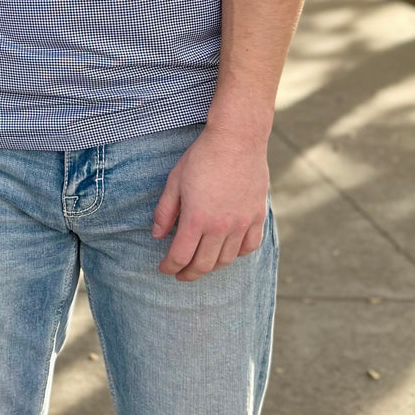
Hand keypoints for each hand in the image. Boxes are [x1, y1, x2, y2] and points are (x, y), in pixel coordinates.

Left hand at [152, 124, 267, 281]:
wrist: (237, 140)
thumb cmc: (202, 157)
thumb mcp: (175, 181)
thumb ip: (165, 211)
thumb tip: (157, 235)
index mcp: (197, 219)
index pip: (181, 256)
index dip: (169, 266)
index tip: (164, 268)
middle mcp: (221, 227)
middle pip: (204, 264)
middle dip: (188, 273)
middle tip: (180, 274)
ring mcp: (241, 223)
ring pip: (226, 260)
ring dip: (211, 266)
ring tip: (201, 264)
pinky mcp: (257, 217)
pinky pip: (249, 247)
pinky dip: (237, 254)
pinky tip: (227, 251)